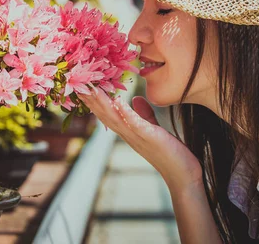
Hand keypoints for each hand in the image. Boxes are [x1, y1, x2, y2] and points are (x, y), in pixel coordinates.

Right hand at [78, 87, 201, 189]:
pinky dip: (126, 113)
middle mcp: (129, 135)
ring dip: (102, 103)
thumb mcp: (153, 129)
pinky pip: (135, 124)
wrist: (183, 175)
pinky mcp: (151, 138)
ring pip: (115, 118)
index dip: (94, 98)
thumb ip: (144, 115)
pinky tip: (118, 100)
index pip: (107, 113)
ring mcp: (138, 137)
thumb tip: (135, 99)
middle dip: (91, 99)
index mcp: (128, 131)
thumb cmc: (169, 153)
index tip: (82, 83)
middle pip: (105, 114)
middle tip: (76, 82)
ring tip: (90, 88)